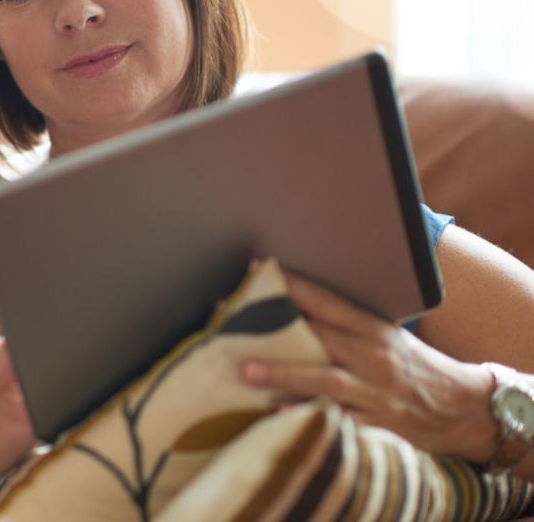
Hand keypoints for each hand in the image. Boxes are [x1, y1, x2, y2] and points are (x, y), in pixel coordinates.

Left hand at [240, 266, 497, 461]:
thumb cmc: (414, 367)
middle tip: (230, 319)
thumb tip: (294, 307)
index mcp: (372, 330)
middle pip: (319, 336)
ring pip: (325, 380)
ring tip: (246, 370)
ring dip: (284, 374)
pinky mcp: (378, 424)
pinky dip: (310, 417)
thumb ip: (344, 325)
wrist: (464, 407)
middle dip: (274, 328)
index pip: (327, 301)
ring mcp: (374, 392)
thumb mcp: (386, 337)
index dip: (292, 285)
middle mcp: (372, 357)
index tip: (256, 269)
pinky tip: (280, 414)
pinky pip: (340, 421)